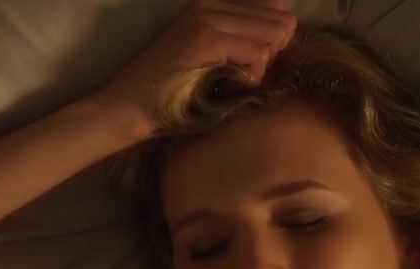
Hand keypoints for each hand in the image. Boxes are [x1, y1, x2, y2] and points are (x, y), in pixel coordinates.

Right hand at [86, 0, 297, 139]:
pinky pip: (259, 54)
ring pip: (274, 36)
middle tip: (245, 75)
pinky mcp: (208, 37)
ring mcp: (209, 18)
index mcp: (214, 5)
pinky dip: (252, 77)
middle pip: (281, 20)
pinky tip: (228, 86)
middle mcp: (211, 4)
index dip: (277, 41)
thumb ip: (249, 42)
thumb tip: (288, 35)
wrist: (130, 106)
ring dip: (262, 67)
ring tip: (232, 81)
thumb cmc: (176, 92)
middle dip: (275, 53)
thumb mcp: (217, 60)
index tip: (255, 64)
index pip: (276, 8)